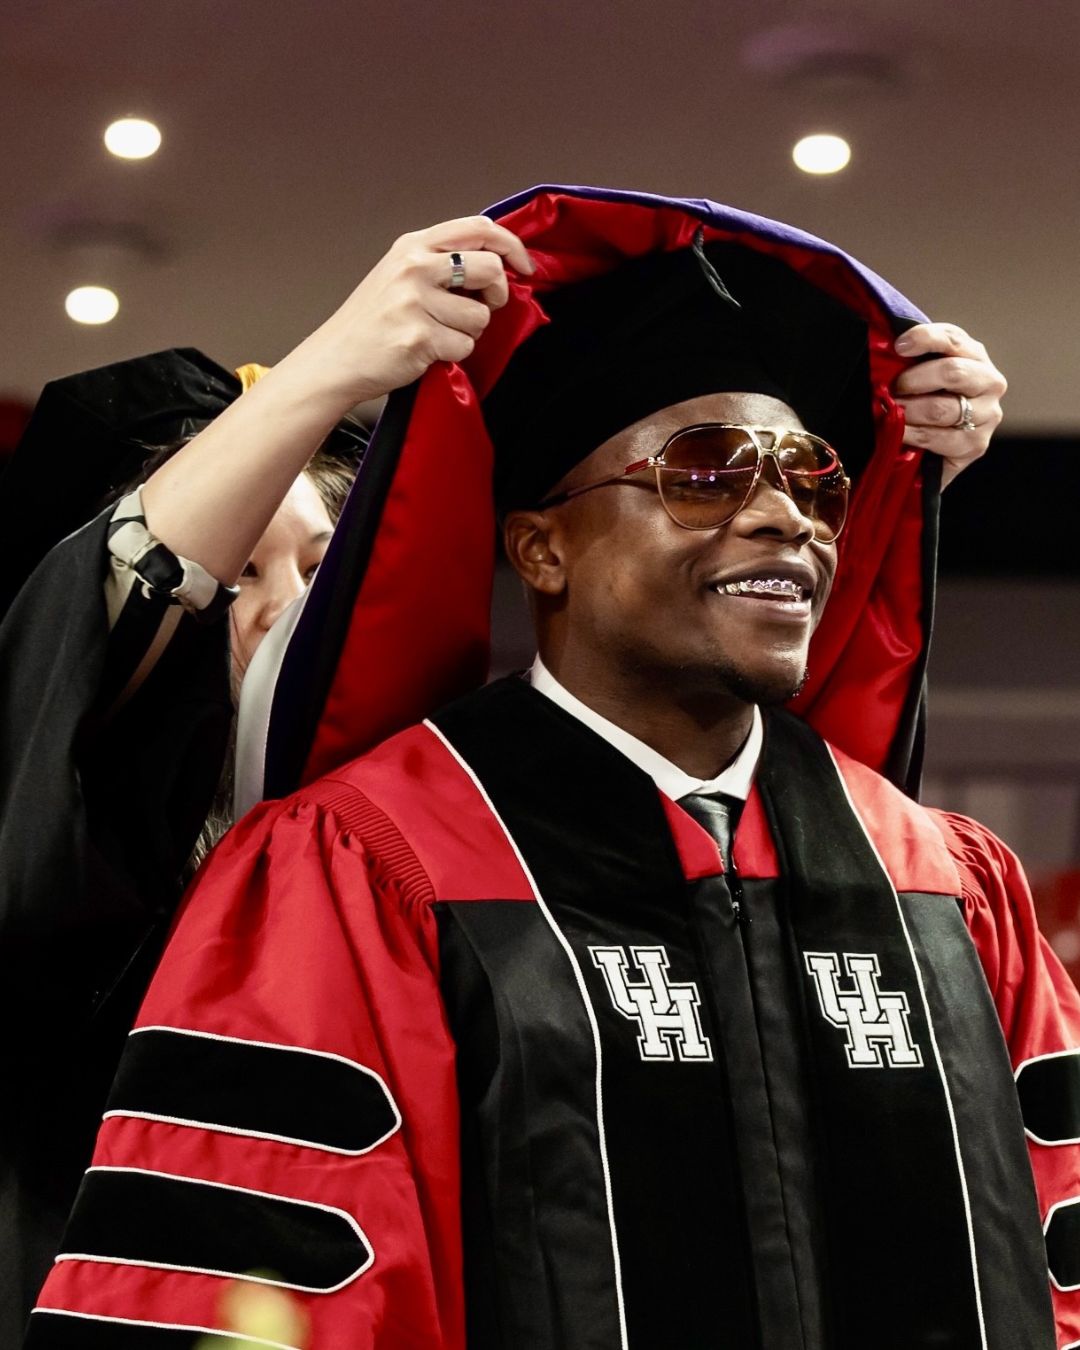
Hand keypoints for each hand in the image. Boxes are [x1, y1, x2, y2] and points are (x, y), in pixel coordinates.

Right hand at [295, 216, 534, 406]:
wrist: (336, 359)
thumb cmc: (371, 321)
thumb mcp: (400, 273)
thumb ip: (441, 261)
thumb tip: (495, 262)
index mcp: (413, 245)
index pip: (479, 228)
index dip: (511, 246)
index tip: (524, 265)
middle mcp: (415, 267)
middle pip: (490, 270)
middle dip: (496, 294)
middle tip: (480, 307)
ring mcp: (415, 302)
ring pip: (480, 316)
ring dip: (469, 331)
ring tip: (438, 332)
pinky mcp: (420, 337)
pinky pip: (465, 346)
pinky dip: (454, 354)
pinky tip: (428, 351)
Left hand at [892, 323, 1006, 487]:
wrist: (936, 449)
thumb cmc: (926, 401)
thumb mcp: (923, 372)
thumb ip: (914, 358)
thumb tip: (892, 346)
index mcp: (975, 355)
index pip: (953, 339)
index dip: (924, 338)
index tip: (898, 346)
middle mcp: (990, 382)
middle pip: (952, 372)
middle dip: (913, 380)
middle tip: (892, 390)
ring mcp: (987, 415)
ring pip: (940, 409)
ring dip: (908, 410)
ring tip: (891, 411)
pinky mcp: (975, 445)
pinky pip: (936, 438)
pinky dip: (910, 434)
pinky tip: (899, 433)